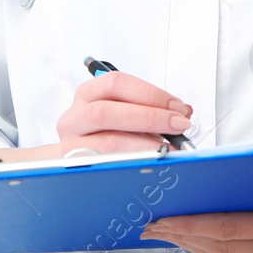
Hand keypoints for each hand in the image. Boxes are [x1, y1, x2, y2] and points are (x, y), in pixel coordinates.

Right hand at [0, 71, 191, 168]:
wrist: (70, 160)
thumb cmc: (104, 131)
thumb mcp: (121, 110)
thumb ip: (147, 107)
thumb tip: (182, 113)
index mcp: (87, 94)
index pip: (115, 83)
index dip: (150, 94)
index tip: (178, 106)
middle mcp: (74, 117)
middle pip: (107, 112)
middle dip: (150, 117)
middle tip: (179, 125)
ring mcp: (70, 144)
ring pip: (107, 143)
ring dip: (145, 144)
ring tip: (169, 147)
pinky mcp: (75, 169)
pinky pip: (107, 166)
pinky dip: (134, 163)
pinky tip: (151, 162)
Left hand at [138, 179, 252, 252]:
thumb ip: (242, 192)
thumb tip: (196, 193)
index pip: (227, 227)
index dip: (191, 225)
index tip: (165, 219)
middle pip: (220, 248)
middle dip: (183, 236)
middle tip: (158, 227)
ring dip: (192, 248)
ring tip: (171, 235)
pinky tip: (195, 247)